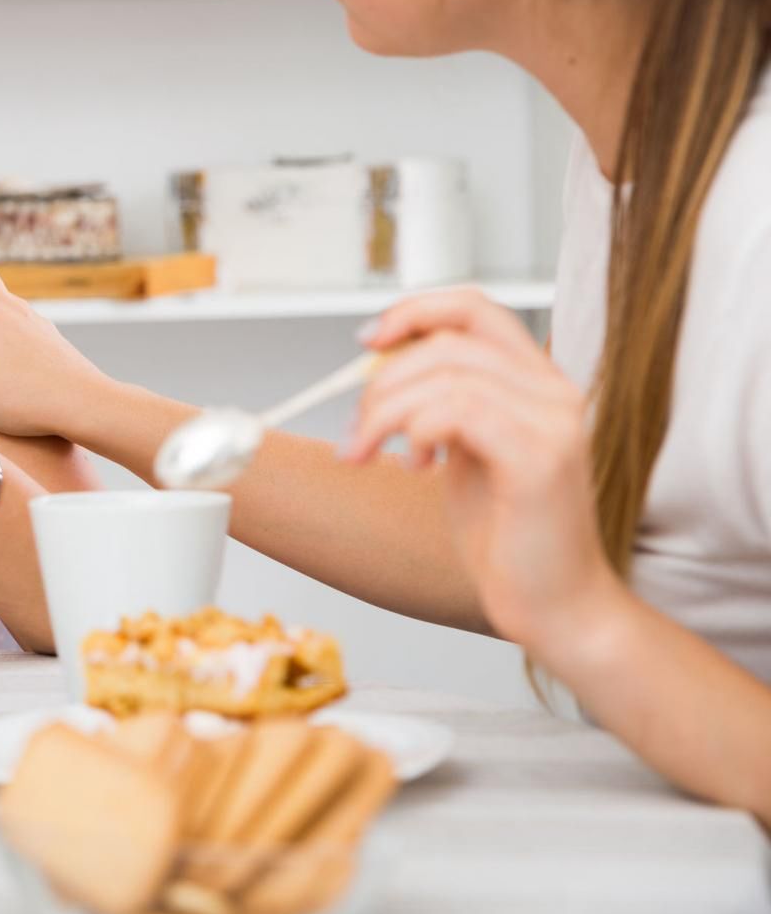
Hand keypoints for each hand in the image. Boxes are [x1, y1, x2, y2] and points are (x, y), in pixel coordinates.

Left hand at [342, 289, 619, 648]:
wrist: (554, 605)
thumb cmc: (508, 536)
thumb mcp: (464, 451)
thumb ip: (440, 404)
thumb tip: (380, 366)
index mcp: (538, 383)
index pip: (476, 308)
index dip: (415, 311)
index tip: (367, 341)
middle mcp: (555, 392)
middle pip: (448, 342)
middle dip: (382, 381)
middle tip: (358, 431)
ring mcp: (554, 423)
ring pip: (446, 376)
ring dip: (386, 413)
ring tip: (371, 453)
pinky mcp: (540, 459)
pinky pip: (459, 412)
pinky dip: (416, 431)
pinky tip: (417, 468)